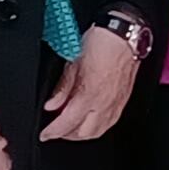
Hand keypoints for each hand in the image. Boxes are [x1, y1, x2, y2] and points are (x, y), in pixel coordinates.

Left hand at [40, 25, 141, 143]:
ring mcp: (116, 104)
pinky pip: (110, 123)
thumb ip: (62, 88)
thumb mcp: (73, 63)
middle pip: (83, 133)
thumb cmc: (101, 43)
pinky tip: (90, 119)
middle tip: (56, 129)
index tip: (45, 134)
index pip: (67, 123)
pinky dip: (97, 126)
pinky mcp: (123, 101)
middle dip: (67, 135)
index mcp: (89, 95)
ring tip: (71, 126)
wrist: (124, 35)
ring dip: (82, 133)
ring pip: (98, 132)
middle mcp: (104, 104)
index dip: (52, 132)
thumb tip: (52, 104)